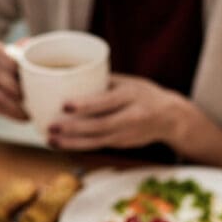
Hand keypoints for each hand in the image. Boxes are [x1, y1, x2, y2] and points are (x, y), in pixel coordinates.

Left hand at [48, 74, 179, 150]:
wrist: (170, 118)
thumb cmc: (143, 94)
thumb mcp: (128, 82)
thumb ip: (102, 81)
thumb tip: (69, 76)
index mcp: (132, 96)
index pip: (107, 101)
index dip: (86, 105)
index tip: (65, 104)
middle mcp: (131, 117)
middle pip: (99, 126)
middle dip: (73, 129)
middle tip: (51, 126)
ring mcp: (126, 134)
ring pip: (96, 141)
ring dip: (72, 143)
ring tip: (50, 140)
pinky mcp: (121, 145)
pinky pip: (97, 146)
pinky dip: (78, 146)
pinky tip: (61, 143)